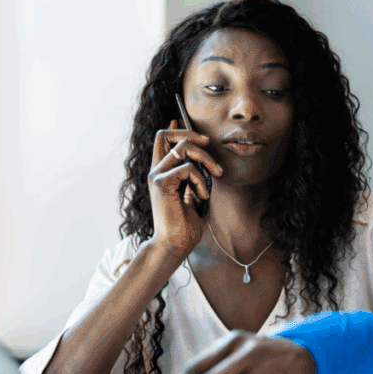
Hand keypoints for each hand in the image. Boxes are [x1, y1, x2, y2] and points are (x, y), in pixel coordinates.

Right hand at [148, 120, 223, 256]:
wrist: (175, 245)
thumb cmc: (184, 225)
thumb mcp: (191, 195)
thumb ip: (192, 177)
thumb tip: (200, 161)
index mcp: (162, 172)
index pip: (162, 139)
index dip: (177, 128)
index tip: (195, 130)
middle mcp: (156, 171)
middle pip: (166, 134)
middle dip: (191, 134)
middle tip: (209, 144)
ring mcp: (156, 176)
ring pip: (182, 147)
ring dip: (206, 158)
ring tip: (216, 174)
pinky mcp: (161, 184)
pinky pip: (187, 168)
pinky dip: (200, 180)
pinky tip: (202, 195)